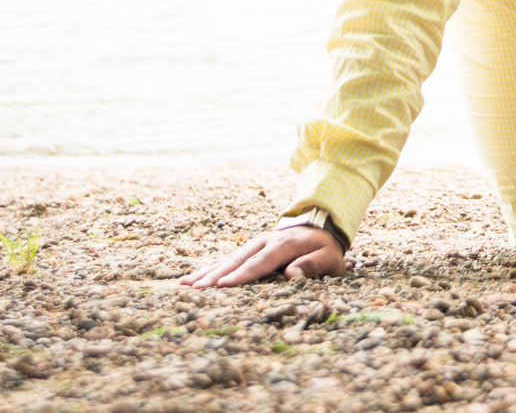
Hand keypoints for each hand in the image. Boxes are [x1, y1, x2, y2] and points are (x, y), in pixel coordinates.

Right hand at [179, 226, 345, 287]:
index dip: (242, 274)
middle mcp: (265, 242)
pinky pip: (226, 258)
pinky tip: (192, 277)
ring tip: (185, 284)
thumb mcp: (330, 258)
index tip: (223, 285)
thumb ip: (313, 265)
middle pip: (238, 260)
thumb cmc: (325, 250)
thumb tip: (291, 274)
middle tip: (196, 289)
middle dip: (216, 275)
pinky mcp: (248, 249)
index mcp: (285, 245)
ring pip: (228, 258)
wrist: (321, 228)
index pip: (261, 262)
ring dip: (207, 271)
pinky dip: (209, 267)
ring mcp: (255, 244)